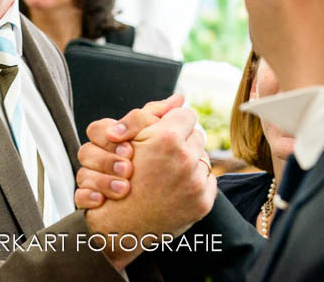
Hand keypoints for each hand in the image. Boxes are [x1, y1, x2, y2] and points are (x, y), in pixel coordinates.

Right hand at [84, 107, 216, 268]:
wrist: (119, 225)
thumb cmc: (115, 177)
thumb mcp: (127, 139)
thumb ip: (152, 114)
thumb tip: (179, 97)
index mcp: (167, 139)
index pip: (185, 114)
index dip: (172, 121)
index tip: (164, 131)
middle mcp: (186, 159)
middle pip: (196, 134)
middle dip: (182, 141)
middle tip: (164, 153)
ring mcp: (196, 182)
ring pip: (203, 156)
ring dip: (189, 161)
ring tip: (168, 171)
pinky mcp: (203, 202)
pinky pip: (208, 180)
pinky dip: (195, 181)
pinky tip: (175, 187)